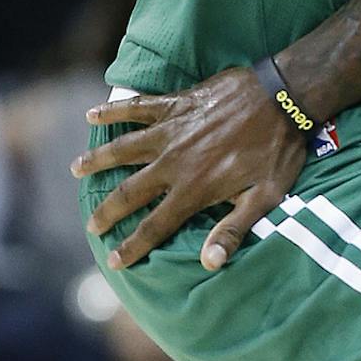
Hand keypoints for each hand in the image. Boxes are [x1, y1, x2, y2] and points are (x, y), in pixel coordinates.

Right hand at [73, 67, 307, 271]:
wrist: (285, 96)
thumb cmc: (279, 149)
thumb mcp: (266, 196)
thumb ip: (235, 229)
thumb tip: (210, 263)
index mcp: (195, 188)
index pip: (155, 225)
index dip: (132, 246)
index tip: (113, 261)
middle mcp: (175, 162)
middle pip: (129, 192)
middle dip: (107, 211)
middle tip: (91, 225)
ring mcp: (172, 130)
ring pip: (123, 148)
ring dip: (97, 159)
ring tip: (75, 168)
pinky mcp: (176, 103)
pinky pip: (137, 107)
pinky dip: (112, 110)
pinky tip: (92, 113)